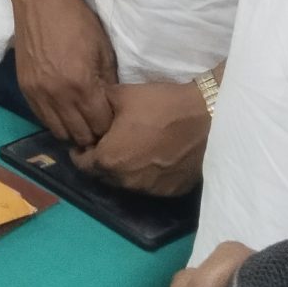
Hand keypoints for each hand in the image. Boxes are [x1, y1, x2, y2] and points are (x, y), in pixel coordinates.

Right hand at [8, 0, 118, 146]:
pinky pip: (40, 117)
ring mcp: (38, 93)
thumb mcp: (103, 48)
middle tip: (99, 126)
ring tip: (81, 122)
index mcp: (81, 84)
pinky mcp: (24, 87)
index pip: (100, 124)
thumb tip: (111, 107)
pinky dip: (54, 120)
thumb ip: (107, 82)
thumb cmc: (77, 19)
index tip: (114, 122)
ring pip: (58, 131)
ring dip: (72, 130)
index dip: (109, 126)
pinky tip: (63, 111)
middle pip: (79, 134)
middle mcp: (58, 95)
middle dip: (92, 133)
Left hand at [73, 81, 211, 194]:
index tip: (86, 140)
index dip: (80, 151)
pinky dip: (147, 174)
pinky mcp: (172, 191)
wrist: (207, 118)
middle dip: (101, 160)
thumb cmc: (161, 105)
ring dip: (124, 169)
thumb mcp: (121, 95)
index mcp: (109, 159)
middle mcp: (126, 182)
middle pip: (103, 175)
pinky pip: (151, 185)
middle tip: (108, 142)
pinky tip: (154, 156)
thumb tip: (88, 108)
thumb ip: (98, 105)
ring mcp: (150, 190)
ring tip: (132, 148)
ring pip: (127, 182)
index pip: (82, 164)